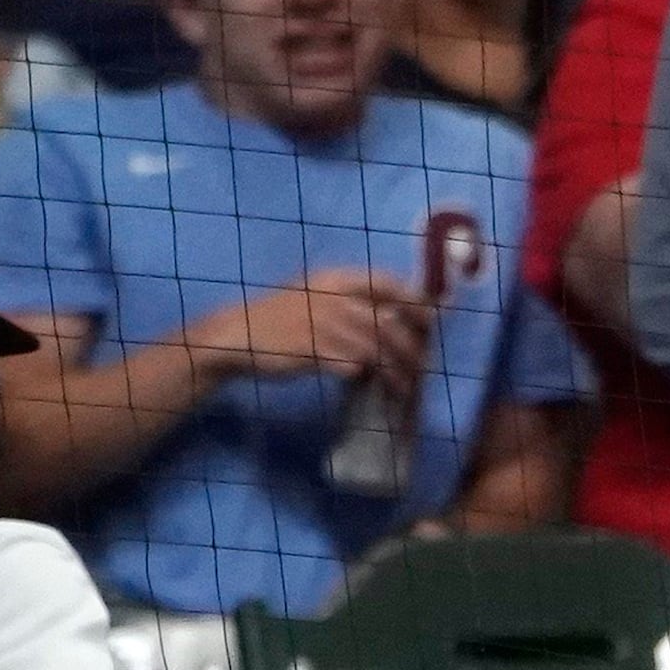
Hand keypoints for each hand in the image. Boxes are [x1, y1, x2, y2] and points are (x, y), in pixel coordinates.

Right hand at [198, 270, 430, 388]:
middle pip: (387, 321)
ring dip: (396, 370)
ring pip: (375, 347)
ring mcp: (321, 323)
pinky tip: (381, 391)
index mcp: (334, 278)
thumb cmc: (281, 319)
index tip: (431, 323)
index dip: (414, 302)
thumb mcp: (314, 294)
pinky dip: (374, 379)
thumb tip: (392, 314)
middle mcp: (331, 296)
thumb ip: (349, 299)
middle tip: (422, 367)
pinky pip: (354, 365)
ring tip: (406, 387)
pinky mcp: (311, 351)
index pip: (386, 283)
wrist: (238, 335)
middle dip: (411, 347)